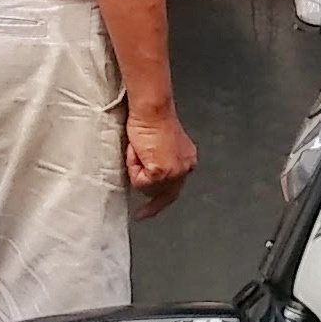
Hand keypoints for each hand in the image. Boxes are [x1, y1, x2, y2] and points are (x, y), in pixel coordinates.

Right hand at [124, 102, 199, 216]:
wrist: (151, 109)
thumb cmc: (151, 120)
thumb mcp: (160, 146)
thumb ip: (160, 162)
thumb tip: (148, 175)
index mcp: (187, 160)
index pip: (175, 188)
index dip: (160, 200)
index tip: (147, 211)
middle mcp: (185, 168)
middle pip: (162, 194)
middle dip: (146, 185)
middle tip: (140, 196)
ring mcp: (174, 173)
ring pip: (147, 189)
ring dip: (137, 171)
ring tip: (138, 149)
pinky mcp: (161, 173)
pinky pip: (139, 181)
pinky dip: (133, 167)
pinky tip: (137, 151)